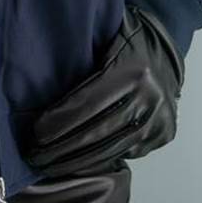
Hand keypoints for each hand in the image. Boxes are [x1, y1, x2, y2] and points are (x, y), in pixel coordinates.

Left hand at [22, 4, 185, 175]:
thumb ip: (80, 53)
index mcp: (132, 71)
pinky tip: (76, 163)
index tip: (35, 133)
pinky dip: (99, 160)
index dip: (59, 121)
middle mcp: (149, 98)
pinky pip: (125, 153)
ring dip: (76, 162)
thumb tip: (36, 71)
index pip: (88, 104)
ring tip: (48, 166)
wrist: (168, 53)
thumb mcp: (105, 37)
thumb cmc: (126, 41)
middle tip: (33, 156)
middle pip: (96, 133)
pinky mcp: (162, 135)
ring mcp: (158, 120)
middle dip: (60, 149)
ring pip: (110, 150)